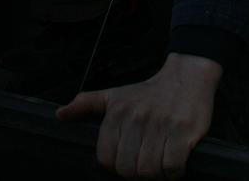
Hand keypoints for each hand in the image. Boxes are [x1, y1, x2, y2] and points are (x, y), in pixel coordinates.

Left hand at [57, 52, 221, 178]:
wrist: (187, 76)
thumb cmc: (150, 92)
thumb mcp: (115, 94)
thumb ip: (86, 104)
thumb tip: (60, 114)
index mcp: (117, 113)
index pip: (106, 158)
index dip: (117, 166)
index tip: (128, 161)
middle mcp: (136, 118)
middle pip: (128, 169)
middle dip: (137, 173)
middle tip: (146, 164)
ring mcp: (160, 125)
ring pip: (149, 171)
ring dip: (156, 175)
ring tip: (161, 164)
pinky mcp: (183, 131)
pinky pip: (172, 166)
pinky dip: (173, 172)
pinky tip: (175, 162)